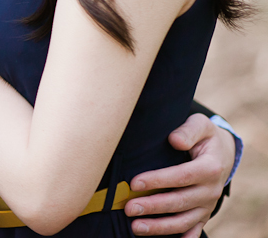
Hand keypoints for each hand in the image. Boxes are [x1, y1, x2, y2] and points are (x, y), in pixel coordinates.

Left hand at [125, 114, 235, 236]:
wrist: (222, 153)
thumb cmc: (204, 137)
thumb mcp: (200, 125)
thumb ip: (188, 130)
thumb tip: (175, 140)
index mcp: (210, 168)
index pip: (181, 176)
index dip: (158, 180)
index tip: (135, 183)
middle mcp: (211, 190)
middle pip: (180, 202)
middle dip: (153, 206)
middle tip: (129, 208)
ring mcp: (207, 205)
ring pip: (183, 221)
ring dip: (160, 226)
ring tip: (136, 227)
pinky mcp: (203, 214)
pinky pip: (192, 229)